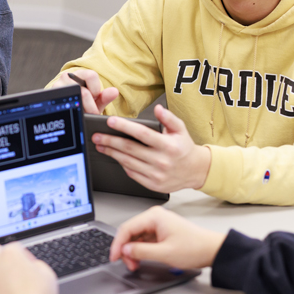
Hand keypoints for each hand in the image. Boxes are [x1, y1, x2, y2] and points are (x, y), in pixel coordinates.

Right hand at [51, 69, 118, 113]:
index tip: (95, 97)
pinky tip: (73, 112)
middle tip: (91, 112)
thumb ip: (105, 97)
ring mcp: (57, 87)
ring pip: (74, 99)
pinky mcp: (51, 97)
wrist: (66, 109)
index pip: (91, 75)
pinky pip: (65, 105)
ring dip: (81, 109)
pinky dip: (73, 111)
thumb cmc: (83, 104)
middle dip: (90, 105)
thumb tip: (115, 91)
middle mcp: (66, 77)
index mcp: (79, 74)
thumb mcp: (95, 101)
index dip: (96, 89)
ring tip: (81, 111)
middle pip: (83, 91)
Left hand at [93, 104, 210, 192]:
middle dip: (110, 141)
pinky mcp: (152, 185)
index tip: (110, 121)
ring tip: (101, 145)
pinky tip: (115, 157)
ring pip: (128, 162)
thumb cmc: (184, 148)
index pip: (142, 134)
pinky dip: (122, 165)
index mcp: (168, 146)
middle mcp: (162, 161)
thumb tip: (158, 108)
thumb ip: (169, 118)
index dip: (124, 127)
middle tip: (96, 136)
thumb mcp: (181, 129)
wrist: (196, 171)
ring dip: (112, 153)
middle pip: (130, 149)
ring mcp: (156, 175)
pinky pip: (132, 174)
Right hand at [109, 205, 226, 270]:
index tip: (114, 256)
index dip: (118, 244)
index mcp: (154, 217)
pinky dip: (141, 250)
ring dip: (133, 251)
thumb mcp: (165, 253)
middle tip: (127, 264)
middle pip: (130, 232)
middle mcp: (155, 217)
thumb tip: (125, 250)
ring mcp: (158, 224)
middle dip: (126, 249)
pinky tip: (142, 259)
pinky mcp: (161, 232)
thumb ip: (141, 252)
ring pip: (136, 237)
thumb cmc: (196, 248)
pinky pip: (144, 240)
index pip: (127, 228)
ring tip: (136, 264)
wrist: (213, 250)